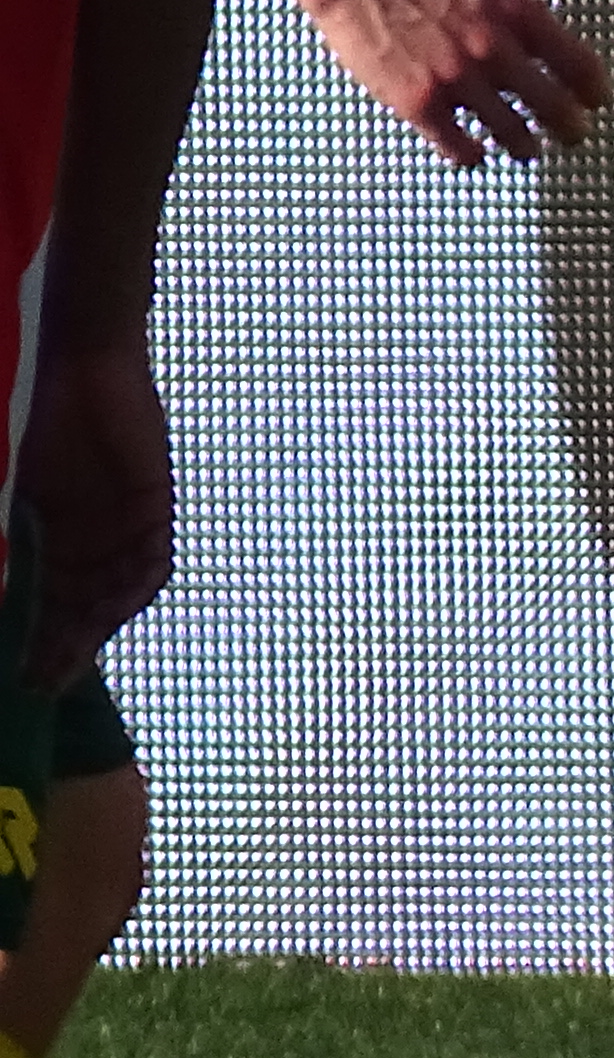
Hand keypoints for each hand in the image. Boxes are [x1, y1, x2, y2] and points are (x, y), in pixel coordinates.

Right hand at [12, 338, 172, 658]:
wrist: (88, 370)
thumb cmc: (54, 420)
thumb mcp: (30, 490)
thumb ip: (28, 538)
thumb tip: (14, 580)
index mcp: (71, 537)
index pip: (60, 605)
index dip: (47, 644)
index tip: (30, 682)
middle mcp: (105, 539)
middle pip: (91, 608)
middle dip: (68, 648)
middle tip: (47, 687)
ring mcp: (131, 523)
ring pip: (121, 590)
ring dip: (98, 626)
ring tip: (73, 660)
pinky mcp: (155, 502)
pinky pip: (152, 554)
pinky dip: (135, 584)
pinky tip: (115, 611)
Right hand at [292, 0, 611, 166]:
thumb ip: (518, 12)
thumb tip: (547, 46)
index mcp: (519, 12)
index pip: (579, 65)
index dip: (594, 90)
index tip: (596, 101)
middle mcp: (495, 49)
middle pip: (556, 109)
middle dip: (571, 128)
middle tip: (573, 135)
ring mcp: (457, 79)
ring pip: (513, 136)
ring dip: (525, 147)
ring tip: (526, 149)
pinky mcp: (417, 102)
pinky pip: (460, 149)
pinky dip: (473, 155)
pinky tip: (474, 153)